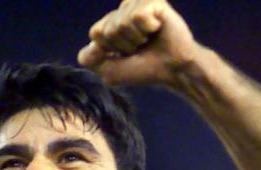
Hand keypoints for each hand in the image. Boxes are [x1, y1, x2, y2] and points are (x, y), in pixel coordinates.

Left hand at [77, 0, 198, 85]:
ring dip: (136, 39)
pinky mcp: (153, 1)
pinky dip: (146, 29)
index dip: (109, 50)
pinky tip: (157, 29)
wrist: (172, 69)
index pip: (96, 33)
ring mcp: (137, 4)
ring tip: (148, 40)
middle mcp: (123, 11)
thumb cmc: (144, 69)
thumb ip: (91, 60)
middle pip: (107, 30)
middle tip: (139, 48)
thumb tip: (87, 47)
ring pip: (121, 23)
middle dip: (122, 46)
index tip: (124, 55)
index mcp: (111, 25)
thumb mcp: (110, 71)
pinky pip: (137, 16)